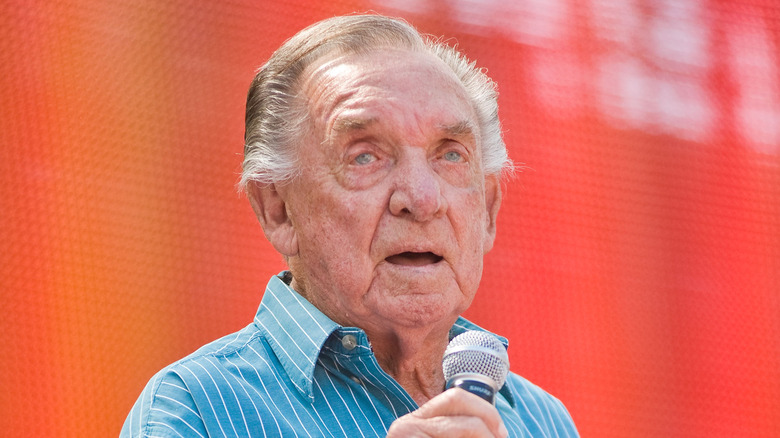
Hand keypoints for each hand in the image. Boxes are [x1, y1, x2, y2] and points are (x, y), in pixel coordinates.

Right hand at [387, 388, 508, 436]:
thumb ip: (452, 434)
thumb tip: (494, 431)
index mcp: (415, 423)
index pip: (455, 398)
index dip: (485, 410)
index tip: (501, 433)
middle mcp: (407, 425)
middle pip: (457, 398)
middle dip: (487, 415)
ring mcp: (407, 435)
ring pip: (464, 425)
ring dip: (485, 437)